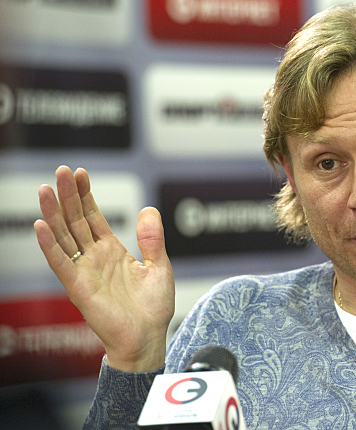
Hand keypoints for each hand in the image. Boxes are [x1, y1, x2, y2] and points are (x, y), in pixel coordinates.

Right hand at [34, 166, 174, 371]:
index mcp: (112, 251)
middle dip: (68, 196)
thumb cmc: (153, 308)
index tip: (80, 173)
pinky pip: (61, 263)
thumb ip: (152, 239)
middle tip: (61, 170)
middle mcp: (95, 258)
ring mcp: (85, 271)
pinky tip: (42, 225)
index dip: (86, 195)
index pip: (93, 217)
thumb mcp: (159, 266)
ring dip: (54, 213)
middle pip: (76, 221)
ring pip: (64, 237)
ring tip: (45, 189)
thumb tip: (148, 209)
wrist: (148, 339)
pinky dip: (50, 245)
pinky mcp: (79, 288)